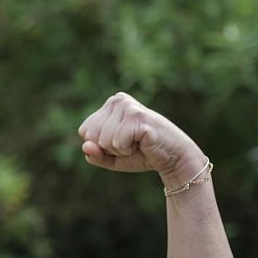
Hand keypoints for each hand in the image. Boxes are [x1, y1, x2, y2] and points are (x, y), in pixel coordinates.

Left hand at [78, 92, 205, 184]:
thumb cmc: (141, 154)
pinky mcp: (138, 117)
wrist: (172, 157)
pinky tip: (143, 143)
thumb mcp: (111, 157)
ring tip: (137, 143)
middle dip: (109, 148)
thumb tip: (85, 146)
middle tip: (130, 144)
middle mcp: (117, 100)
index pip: (84, 131)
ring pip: (103, 140)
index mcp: (109, 105)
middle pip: (92, 136)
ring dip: (120, 149)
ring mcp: (128, 106)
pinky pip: (117, 143)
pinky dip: (128, 150)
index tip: (121, 142)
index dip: (100, 146)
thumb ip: (95, 155)